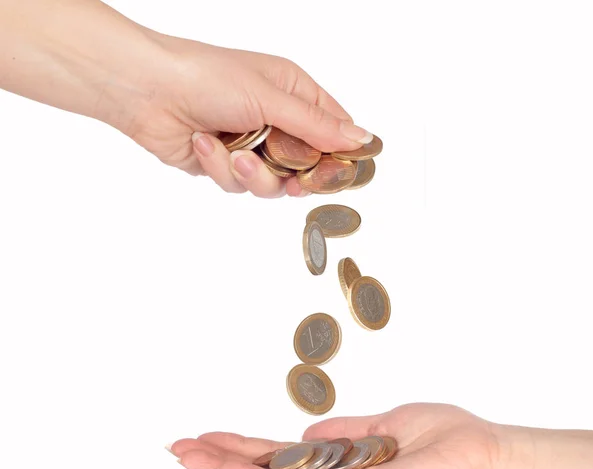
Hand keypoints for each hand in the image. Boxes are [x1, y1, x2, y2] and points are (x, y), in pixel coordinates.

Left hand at [123, 34, 371, 197]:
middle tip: (292, 177)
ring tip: (234, 153)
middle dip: (294, 174)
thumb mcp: (272, 99)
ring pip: (272, 184)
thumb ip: (317, 126)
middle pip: (306, 166)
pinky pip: (238, 184)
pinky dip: (221, 168)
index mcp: (293, 93)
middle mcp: (275, 121)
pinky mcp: (225, 165)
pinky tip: (204, 143)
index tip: (342, 172)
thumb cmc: (209, 78)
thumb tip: (363, 139)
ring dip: (252, 174)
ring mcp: (250, 145)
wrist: (147, 91)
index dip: (340, 154)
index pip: (333, 129)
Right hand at [169, 404, 501, 468]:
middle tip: (178, 448)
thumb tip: (307, 435)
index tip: (207, 438)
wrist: (483, 453)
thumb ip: (343, 434)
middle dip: (219, 464)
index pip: (278, 463)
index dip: (240, 452)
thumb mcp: (381, 426)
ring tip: (188, 456)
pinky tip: (228, 468)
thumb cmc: (440, 437)